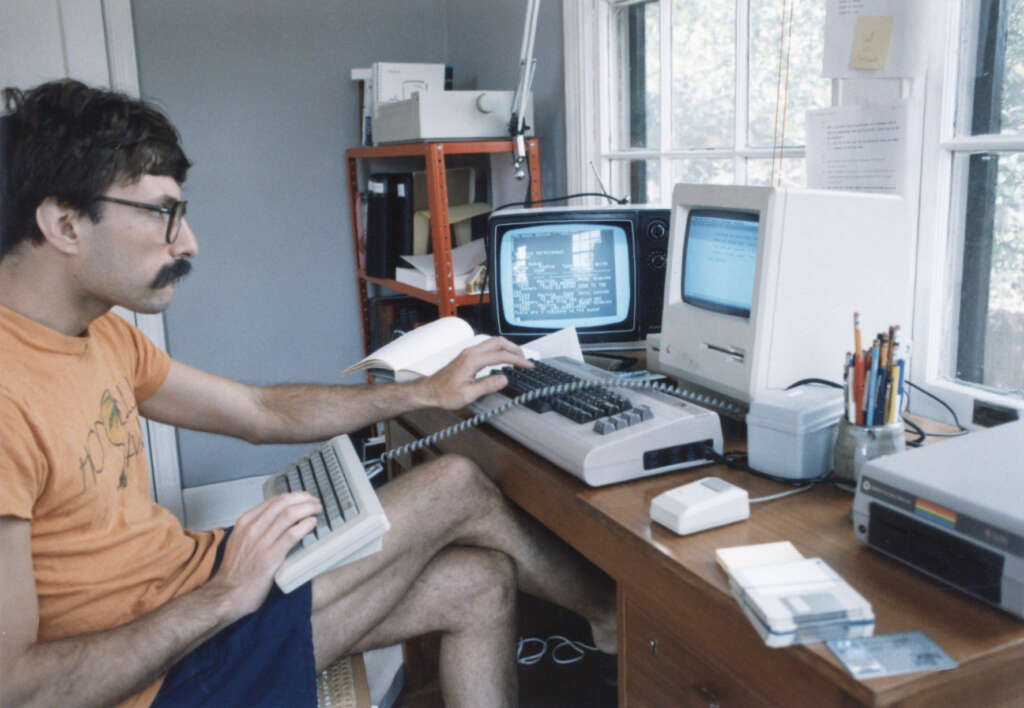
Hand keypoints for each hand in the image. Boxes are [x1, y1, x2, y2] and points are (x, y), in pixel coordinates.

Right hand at [204, 492, 320, 619]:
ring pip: (289, 515)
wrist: (226, 595)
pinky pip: (291, 535)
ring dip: (308, 509)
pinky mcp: (270, 557)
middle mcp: (252, 529)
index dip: (293, 497)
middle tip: (315, 502)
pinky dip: (305, 526)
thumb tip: (277, 519)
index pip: (273, 501)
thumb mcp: (239, 541)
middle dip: (303, 499)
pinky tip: (312, 523)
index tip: (304, 498)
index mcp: (245, 522)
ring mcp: (260, 542)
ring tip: (317, 510)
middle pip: (283, 503)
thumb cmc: (235, 571)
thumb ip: (255, 529)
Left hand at [420, 336, 532, 409]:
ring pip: (492, 342)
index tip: (528, 366)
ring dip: (507, 348)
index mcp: (473, 360)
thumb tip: (504, 379)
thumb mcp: (467, 394)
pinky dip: (499, 350)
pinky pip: (487, 348)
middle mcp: (471, 352)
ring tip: (517, 358)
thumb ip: (487, 386)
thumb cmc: (444, 393)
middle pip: (498, 342)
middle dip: (515, 348)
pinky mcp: (467, 356)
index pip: (501, 356)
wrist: (428, 391)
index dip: (517, 360)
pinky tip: (502, 359)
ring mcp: (468, 353)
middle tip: (526, 359)